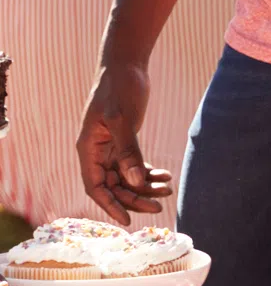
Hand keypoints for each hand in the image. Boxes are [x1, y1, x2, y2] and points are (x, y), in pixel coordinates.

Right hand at [78, 63, 172, 223]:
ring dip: (144, 186)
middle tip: (159, 206)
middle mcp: (97, 152)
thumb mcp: (123, 118)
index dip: (110, 205)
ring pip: (125, 177)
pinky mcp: (124, 141)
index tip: (127, 220)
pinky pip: (134, 164)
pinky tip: (165, 176)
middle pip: (113, 185)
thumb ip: (128, 150)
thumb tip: (135, 181)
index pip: (95, 186)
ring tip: (167, 190)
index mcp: (88, 149)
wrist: (126, 66)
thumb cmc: (119, 88)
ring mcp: (110, 147)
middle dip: (134, 198)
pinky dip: (148, 173)